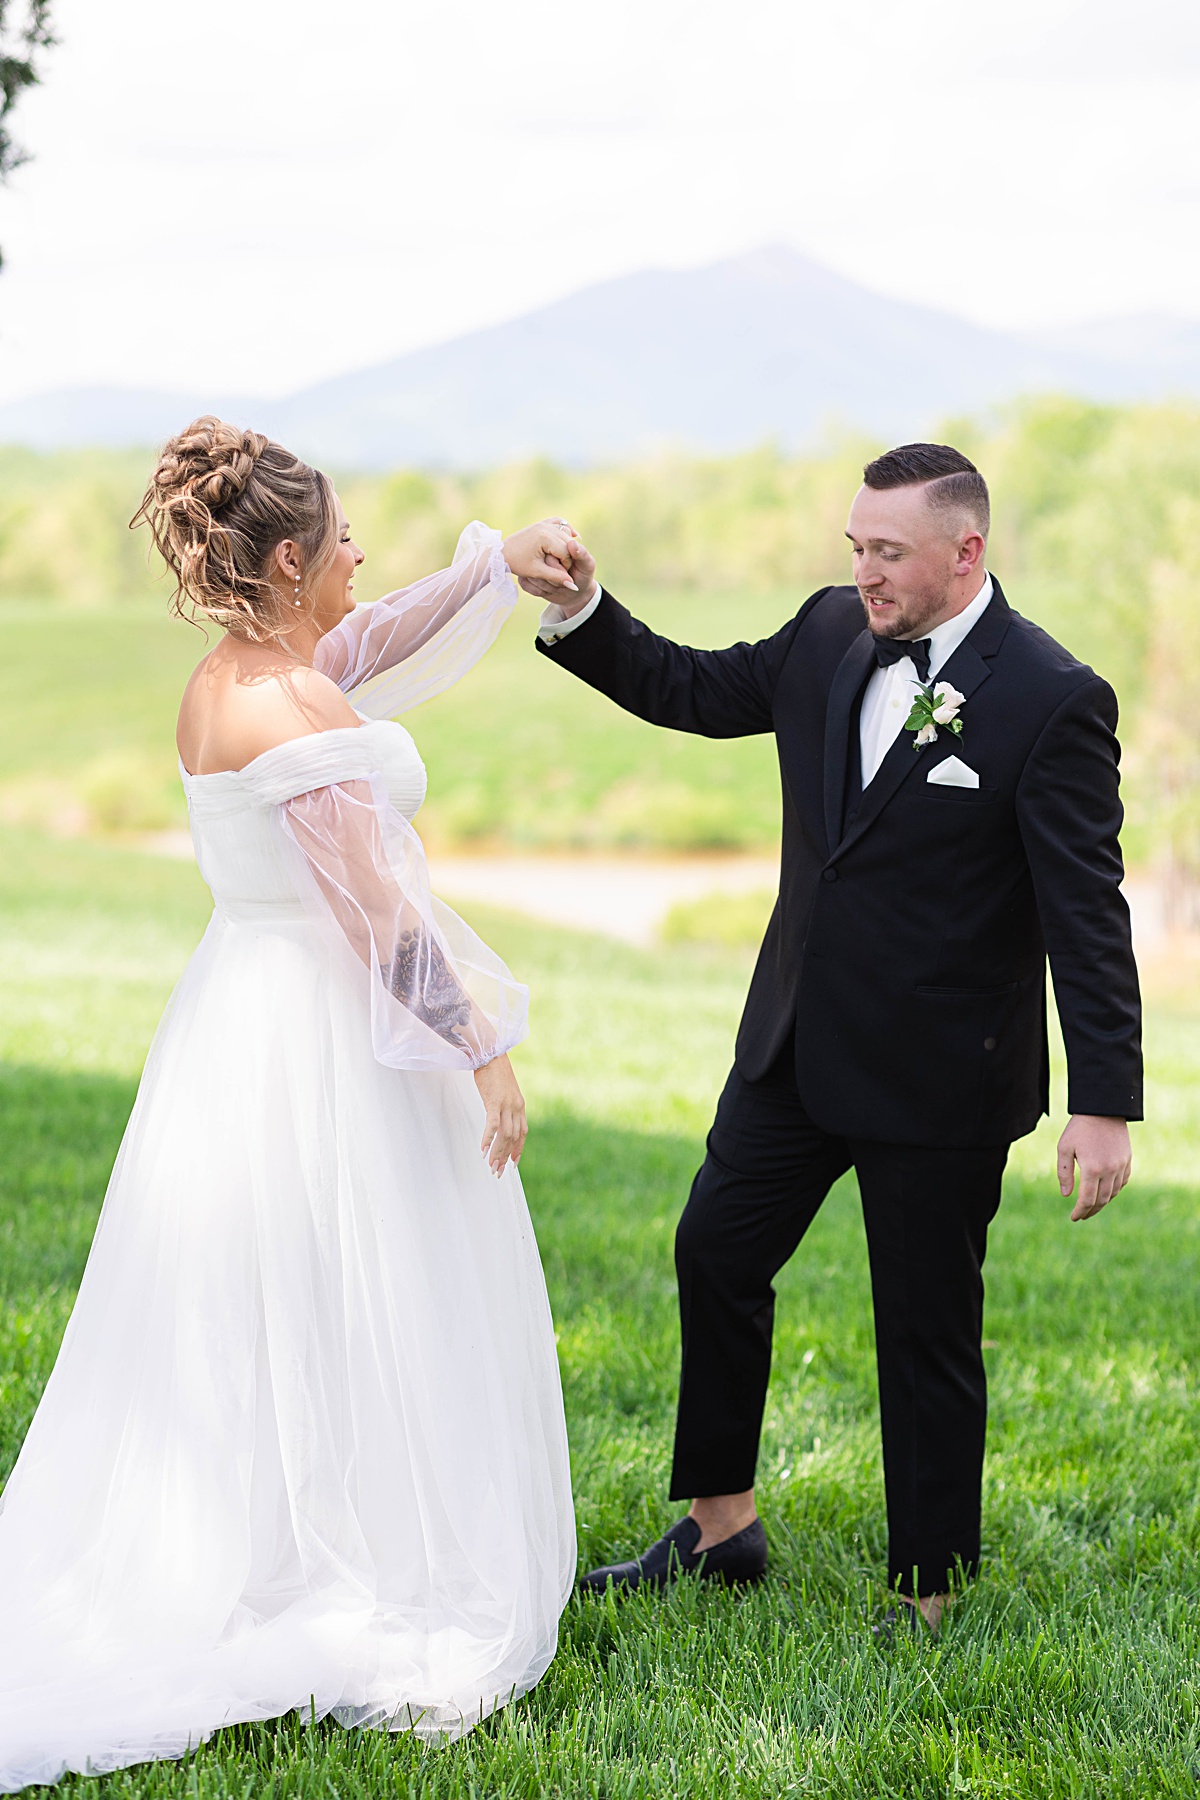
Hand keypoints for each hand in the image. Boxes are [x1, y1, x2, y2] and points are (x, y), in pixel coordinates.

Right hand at [473, 1053, 527, 1175]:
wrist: (490, 1053)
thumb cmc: (494, 1072)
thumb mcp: (504, 1091)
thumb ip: (504, 1106)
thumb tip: (499, 1118)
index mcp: (519, 1106)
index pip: (523, 1133)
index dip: (518, 1150)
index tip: (513, 1164)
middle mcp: (516, 1107)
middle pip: (513, 1138)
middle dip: (505, 1157)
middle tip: (497, 1172)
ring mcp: (507, 1105)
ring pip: (504, 1135)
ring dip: (497, 1152)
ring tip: (490, 1165)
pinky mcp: (494, 1101)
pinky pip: (493, 1125)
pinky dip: (488, 1139)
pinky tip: (483, 1150)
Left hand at [503, 519, 588, 598]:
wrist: (501, 553)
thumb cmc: (517, 563)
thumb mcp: (537, 572)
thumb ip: (556, 577)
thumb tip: (573, 585)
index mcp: (544, 538)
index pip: (566, 551)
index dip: (566, 564)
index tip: (561, 573)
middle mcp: (545, 527)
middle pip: (567, 540)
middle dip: (568, 555)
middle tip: (563, 567)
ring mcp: (543, 523)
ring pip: (565, 530)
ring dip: (569, 543)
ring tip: (567, 557)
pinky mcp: (541, 523)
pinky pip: (558, 522)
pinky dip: (566, 528)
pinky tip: (573, 535)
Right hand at [516, 528, 598, 613]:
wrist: (575, 594)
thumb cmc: (583, 577)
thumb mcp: (587, 566)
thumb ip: (582, 554)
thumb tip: (572, 542)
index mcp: (557, 545)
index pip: (550, 554)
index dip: (559, 568)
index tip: (569, 572)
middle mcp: (543, 553)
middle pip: (538, 565)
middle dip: (553, 579)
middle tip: (564, 583)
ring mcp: (533, 564)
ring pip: (531, 576)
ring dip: (547, 586)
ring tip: (559, 587)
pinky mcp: (527, 576)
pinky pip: (526, 584)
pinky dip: (539, 591)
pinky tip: (548, 591)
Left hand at [1056, 1114, 1131, 1220]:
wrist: (1103, 1109)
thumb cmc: (1079, 1128)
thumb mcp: (1064, 1148)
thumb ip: (1064, 1173)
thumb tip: (1066, 1195)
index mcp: (1093, 1169)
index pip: (1087, 1200)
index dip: (1080, 1211)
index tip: (1073, 1218)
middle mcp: (1110, 1170)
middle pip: (1101, 1200)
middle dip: (1090, 1211)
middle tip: (1081, 1216)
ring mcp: (1121, 1166)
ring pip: (1113, 1193)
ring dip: (1102, 1203)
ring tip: (1091, 1207)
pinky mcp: (1128, 1161)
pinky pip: (1122, 1183)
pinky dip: (1113, 1191)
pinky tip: (1105, 1193)